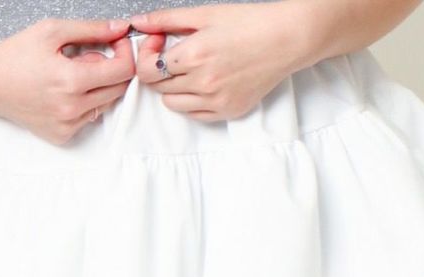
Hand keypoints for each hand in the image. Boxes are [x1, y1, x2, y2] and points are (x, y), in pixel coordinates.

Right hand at [0, 18, 137, 144]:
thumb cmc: (17, 54)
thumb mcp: (52, 31)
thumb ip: (91, 29)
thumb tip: (120, 28)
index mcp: (72, 81)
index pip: (123, 71)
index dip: (125, 53)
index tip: (117, 42)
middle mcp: (72, 108)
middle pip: (118, 89)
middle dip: (111, 69)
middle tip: (89, 56)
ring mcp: (67, 126)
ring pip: (104, 105)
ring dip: (97, 87)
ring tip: (72, 75)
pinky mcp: (62, 136)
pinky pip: (88, 119)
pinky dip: (84, 103)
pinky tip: (63, 93)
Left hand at [127, 3, 315, 120]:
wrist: (286, 39)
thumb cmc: (249, 22)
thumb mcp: (205, 14)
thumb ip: (167, 19)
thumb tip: (138, 23)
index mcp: (194, 55)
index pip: (148, 70)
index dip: (146, 56)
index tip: (158, 43)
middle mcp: (203, 83)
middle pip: (158, 88)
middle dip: (158, 69)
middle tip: (174, 52)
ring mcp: (216, 101)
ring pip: (173, 104)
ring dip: (172, 87)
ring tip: (188, 69)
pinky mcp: (228, 111)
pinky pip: (194, 114)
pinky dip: (190, 101)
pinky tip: (201, 83)